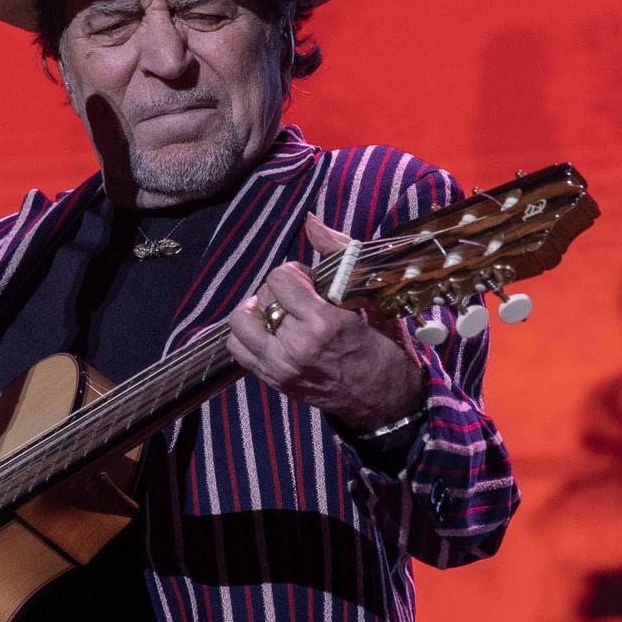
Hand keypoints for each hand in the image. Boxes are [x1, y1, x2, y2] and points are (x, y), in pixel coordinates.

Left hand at [225, 216, 426, 432]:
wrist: (383, 400)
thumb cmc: (380, 348)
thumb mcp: (366, 299)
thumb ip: (336, 255)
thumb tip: (310, 221)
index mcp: (323, 323)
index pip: (281, 278)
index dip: (294, 273)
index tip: (310, 282)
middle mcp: (297, 346)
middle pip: (261, 297)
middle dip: (276, 290)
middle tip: (296, 298)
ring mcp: (281, 367)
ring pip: (241, 323)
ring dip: (256, 311)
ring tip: (276, 313)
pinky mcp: (273, 381)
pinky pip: (239, 349)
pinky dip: (248, 335)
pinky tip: (268, 332)